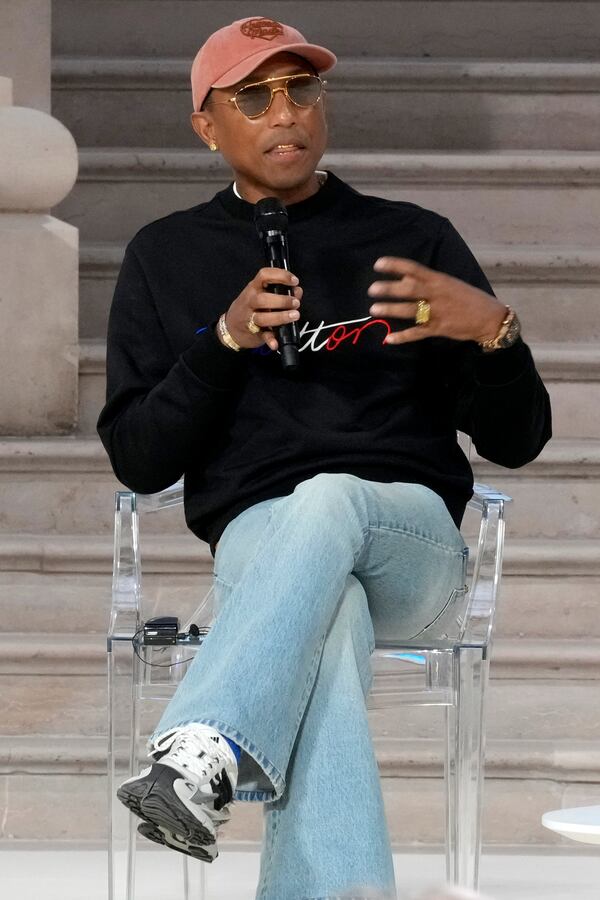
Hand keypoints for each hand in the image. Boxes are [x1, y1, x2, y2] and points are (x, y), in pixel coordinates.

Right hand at [218, 268, 301, 351]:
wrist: (231, 327)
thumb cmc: (252, 307)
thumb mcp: (263, 295)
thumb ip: (282, 292)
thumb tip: (297, 291)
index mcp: (254, 288)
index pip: (264, 275)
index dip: (280, 276)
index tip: (294, 281)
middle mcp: (250, 301)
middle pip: (262, 299)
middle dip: (281, 300)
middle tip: (296, 303)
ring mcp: (250, 317)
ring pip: (262, 318)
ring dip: (280, 317)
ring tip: (294, 316)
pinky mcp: (253, 332)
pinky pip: (262, 336)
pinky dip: (270, 340)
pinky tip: (276, 343)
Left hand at [368, 257, 506, 345]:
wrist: (489, 318)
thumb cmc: (468, 298)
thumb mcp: (450, 284)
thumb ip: (430, 282)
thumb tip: (405, 279)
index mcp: (439, 280)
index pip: (414, 269)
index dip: (395, 265)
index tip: (378, 264)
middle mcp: (437, 294)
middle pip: (410, 289)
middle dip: (390, 288)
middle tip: (372, 289)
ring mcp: (437, 312)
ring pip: (410, 310)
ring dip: (391, 310)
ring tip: (374, 309)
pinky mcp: (438, 329)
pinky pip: (417, 333)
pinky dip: (402, 336)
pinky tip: (389, 338)